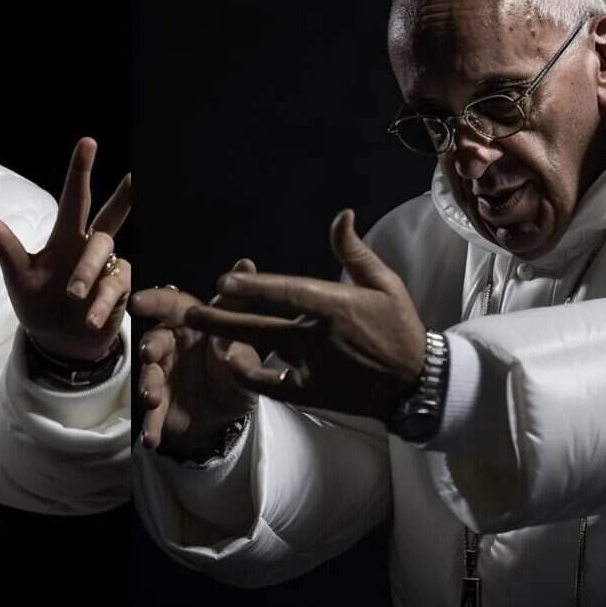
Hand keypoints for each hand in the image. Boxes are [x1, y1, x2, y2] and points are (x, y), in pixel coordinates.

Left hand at [0, 137, 131, 361]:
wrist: (58, 343)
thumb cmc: (38, 303)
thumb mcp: (18, 276)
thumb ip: (6, 247)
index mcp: (65, 237)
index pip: (74, 198)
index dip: (81, 171)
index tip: (88, 142)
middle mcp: (89, 247)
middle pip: (110, 216)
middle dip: (122, 196)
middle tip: (133, 176)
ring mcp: (108, 269)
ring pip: (106, 253)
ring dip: (88, 272)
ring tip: (72, 295)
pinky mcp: (119, 292)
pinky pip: (114, 289)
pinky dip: (101, 305)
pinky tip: (90, 319)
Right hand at [129, 260, 261, 456]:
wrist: (232, 407)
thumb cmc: (235, 357)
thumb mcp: (242, 333)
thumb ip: (238, 303)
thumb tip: (245, 263)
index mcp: (187, 322)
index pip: (168, 306)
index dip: (152, 302)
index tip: (138, 302)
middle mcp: (168, 347)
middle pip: (153, 342)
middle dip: (150, 349)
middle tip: (151, 355)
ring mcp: (161, 378)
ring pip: (148, 380)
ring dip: (147, 388)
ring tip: (152, 400)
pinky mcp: (161, 409)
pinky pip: (153, 418)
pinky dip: (151, 427)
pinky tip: (152, 439)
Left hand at [182, 209, 425, 424]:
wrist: (415, 382)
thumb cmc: (399, 326)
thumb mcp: (383, 283)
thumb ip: (353, 250)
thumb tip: (341, 214)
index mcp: (335, 305)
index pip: (286, 293)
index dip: (252, 287)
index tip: (223, 280)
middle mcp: (319, 336)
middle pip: (261, 324)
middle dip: (223, 315)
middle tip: (190, 311)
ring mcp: (313, 366)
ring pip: (261, 350)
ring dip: (228, 340)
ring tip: (200, 332)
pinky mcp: (310, 392)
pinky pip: (271, 383)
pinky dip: (249, 374)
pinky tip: (230, 361)